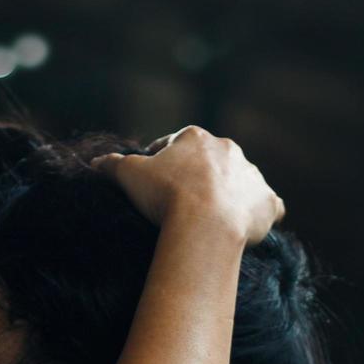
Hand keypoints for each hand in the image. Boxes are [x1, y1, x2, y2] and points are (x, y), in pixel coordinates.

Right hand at [89, 125, 285, 244]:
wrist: (205, 225)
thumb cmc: (165, 196)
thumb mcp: (129, 175)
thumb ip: (112, 165)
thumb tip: (95, 163)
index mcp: (195, 138)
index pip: (174, 144)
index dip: (162, 161)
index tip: (154, 180)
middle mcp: (228, 150)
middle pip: (211, 161)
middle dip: (199, 176)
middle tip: (183, 201)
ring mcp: (251, 176)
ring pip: (241, 180)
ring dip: (230, 193)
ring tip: (215, 217)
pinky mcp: (267, 203)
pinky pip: (268, 206)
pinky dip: (261, 213)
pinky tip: (252, 223)